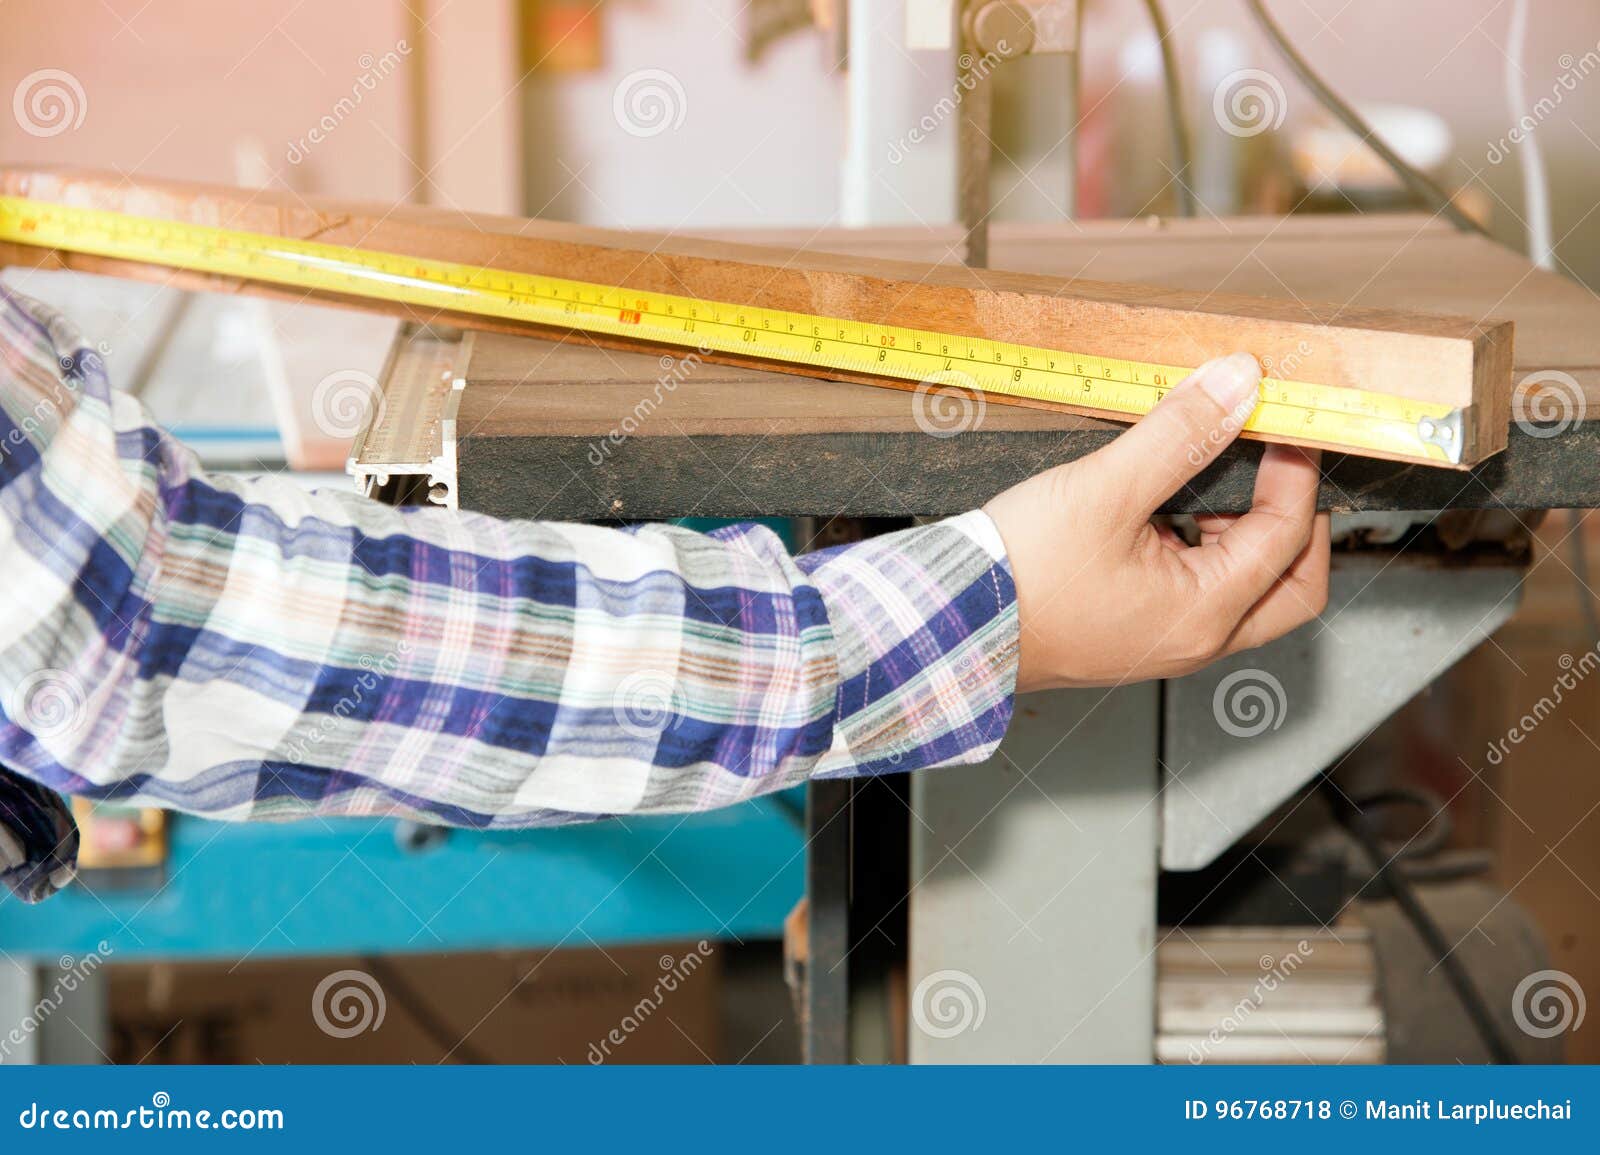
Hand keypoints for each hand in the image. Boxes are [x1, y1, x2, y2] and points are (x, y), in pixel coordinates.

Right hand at [985, 352, 1330, 691]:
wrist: (949, 625)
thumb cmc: (1020, 575)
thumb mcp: (1105, 489)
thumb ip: (1180, 433)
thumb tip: (1236, 385)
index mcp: (1205, 613)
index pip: (1288, 535)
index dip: (1295, 470)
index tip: (1280, 423)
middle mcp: (1195, 640)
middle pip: (1291, 586)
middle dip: (1297, 522)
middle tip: (1279, 466)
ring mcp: (1165, 643)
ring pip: (1247, 592)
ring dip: (1248, 534)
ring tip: (1214, 478)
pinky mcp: (1134, 633)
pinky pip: (1198, 594)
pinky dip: (1204, 549)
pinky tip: (1164, 510)